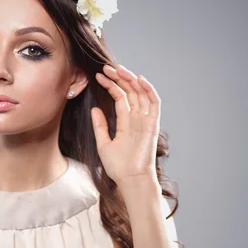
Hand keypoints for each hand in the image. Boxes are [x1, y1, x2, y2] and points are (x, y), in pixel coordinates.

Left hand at [91, 63, 160, 185]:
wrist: (130, 179)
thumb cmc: (118, 167)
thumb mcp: (103, 143)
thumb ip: (100, 126)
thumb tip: (94, 108)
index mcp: (126, 122)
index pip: (120, 97)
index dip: (110, 85)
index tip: (98, 76)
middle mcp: (137, 119)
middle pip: (130, 91)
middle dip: (119, 78)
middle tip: (106, 68)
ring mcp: (145, 120)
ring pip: (141, 93)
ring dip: (131, 80)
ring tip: (119, 69)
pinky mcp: (153, 124)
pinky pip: (154, 103)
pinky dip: (148, 90)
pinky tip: (138, 80)